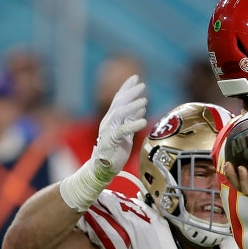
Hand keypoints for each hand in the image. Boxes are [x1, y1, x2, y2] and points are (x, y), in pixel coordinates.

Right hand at [60, 74, 147, 211]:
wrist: (103, 170)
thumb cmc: (115, 152)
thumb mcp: (126, 133)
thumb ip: (131, 120)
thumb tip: (142, 108)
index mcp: (111, 120)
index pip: (118, 100)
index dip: (126, 88)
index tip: (136, 78)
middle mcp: (108, 123)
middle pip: (118, 103)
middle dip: (130, 93)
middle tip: (143, 86)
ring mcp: (107, 132)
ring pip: (118, 114)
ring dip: (132, 107)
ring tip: (144, 102)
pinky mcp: (109, 143)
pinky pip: (121, 131)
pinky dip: (132, 124)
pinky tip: (144, 120)